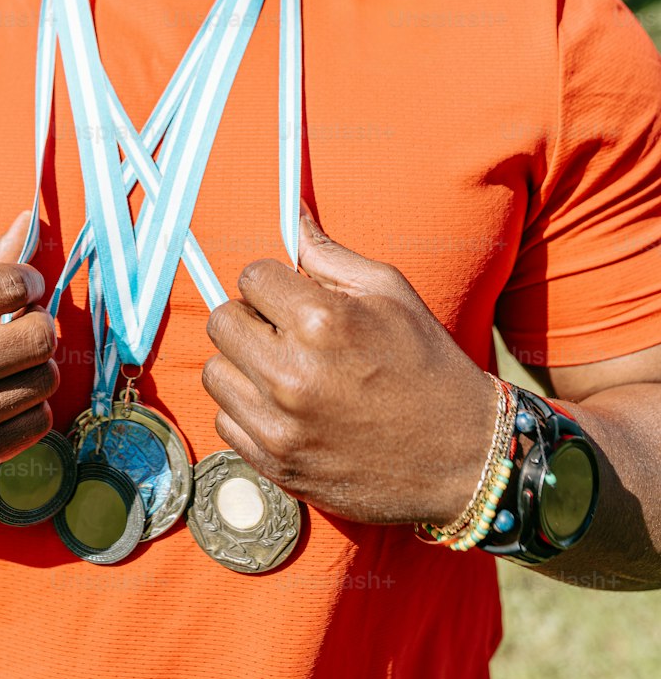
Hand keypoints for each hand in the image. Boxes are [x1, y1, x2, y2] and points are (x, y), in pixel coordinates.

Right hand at [0, 213, 58, 493]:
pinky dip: (27, 408)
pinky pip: (35, 426)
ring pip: (44, 382)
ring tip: (4, 364)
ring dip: (34, 368)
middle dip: (38, 325)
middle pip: (40, 338)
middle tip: (18, 327)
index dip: (29, 283)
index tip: (20, 290)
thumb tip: (28, 224)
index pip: (14, 284)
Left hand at [202, 203, 494, 526]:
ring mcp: (280, 425)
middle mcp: (291, 374)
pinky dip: (248, 411)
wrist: (463, 456)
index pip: (250, 276)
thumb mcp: (390, 293)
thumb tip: (292, 215)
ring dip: (243, 365)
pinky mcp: (275, 463)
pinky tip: (287, 408)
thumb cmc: (428, 365)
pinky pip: (225, 420)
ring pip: (216, 373)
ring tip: (285, 370)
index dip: (272, 282)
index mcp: (321, 322)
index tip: (290, 295)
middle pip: (221, 322)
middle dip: (250, 317)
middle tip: (284, 330)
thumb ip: (328, 254)